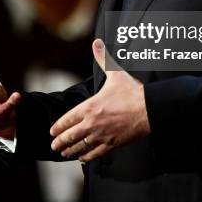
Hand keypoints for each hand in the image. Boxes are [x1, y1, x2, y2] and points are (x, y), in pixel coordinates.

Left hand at [50, 39, 150, 161]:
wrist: (148, 109)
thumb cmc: (131, 92)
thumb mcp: (115, 74)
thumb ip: (103, 59)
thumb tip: (96, 43)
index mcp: (90, 107)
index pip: (67, 120)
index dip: (58, 127)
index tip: (52, 131)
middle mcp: (92, 123)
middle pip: (70, 136)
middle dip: (60, 142)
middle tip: (54, 146)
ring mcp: (101, 135)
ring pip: (80, 147)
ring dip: (70, 151)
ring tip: (64, 153)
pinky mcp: (112, 144)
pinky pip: (95, 154)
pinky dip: (86, 157)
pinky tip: (82, 158)